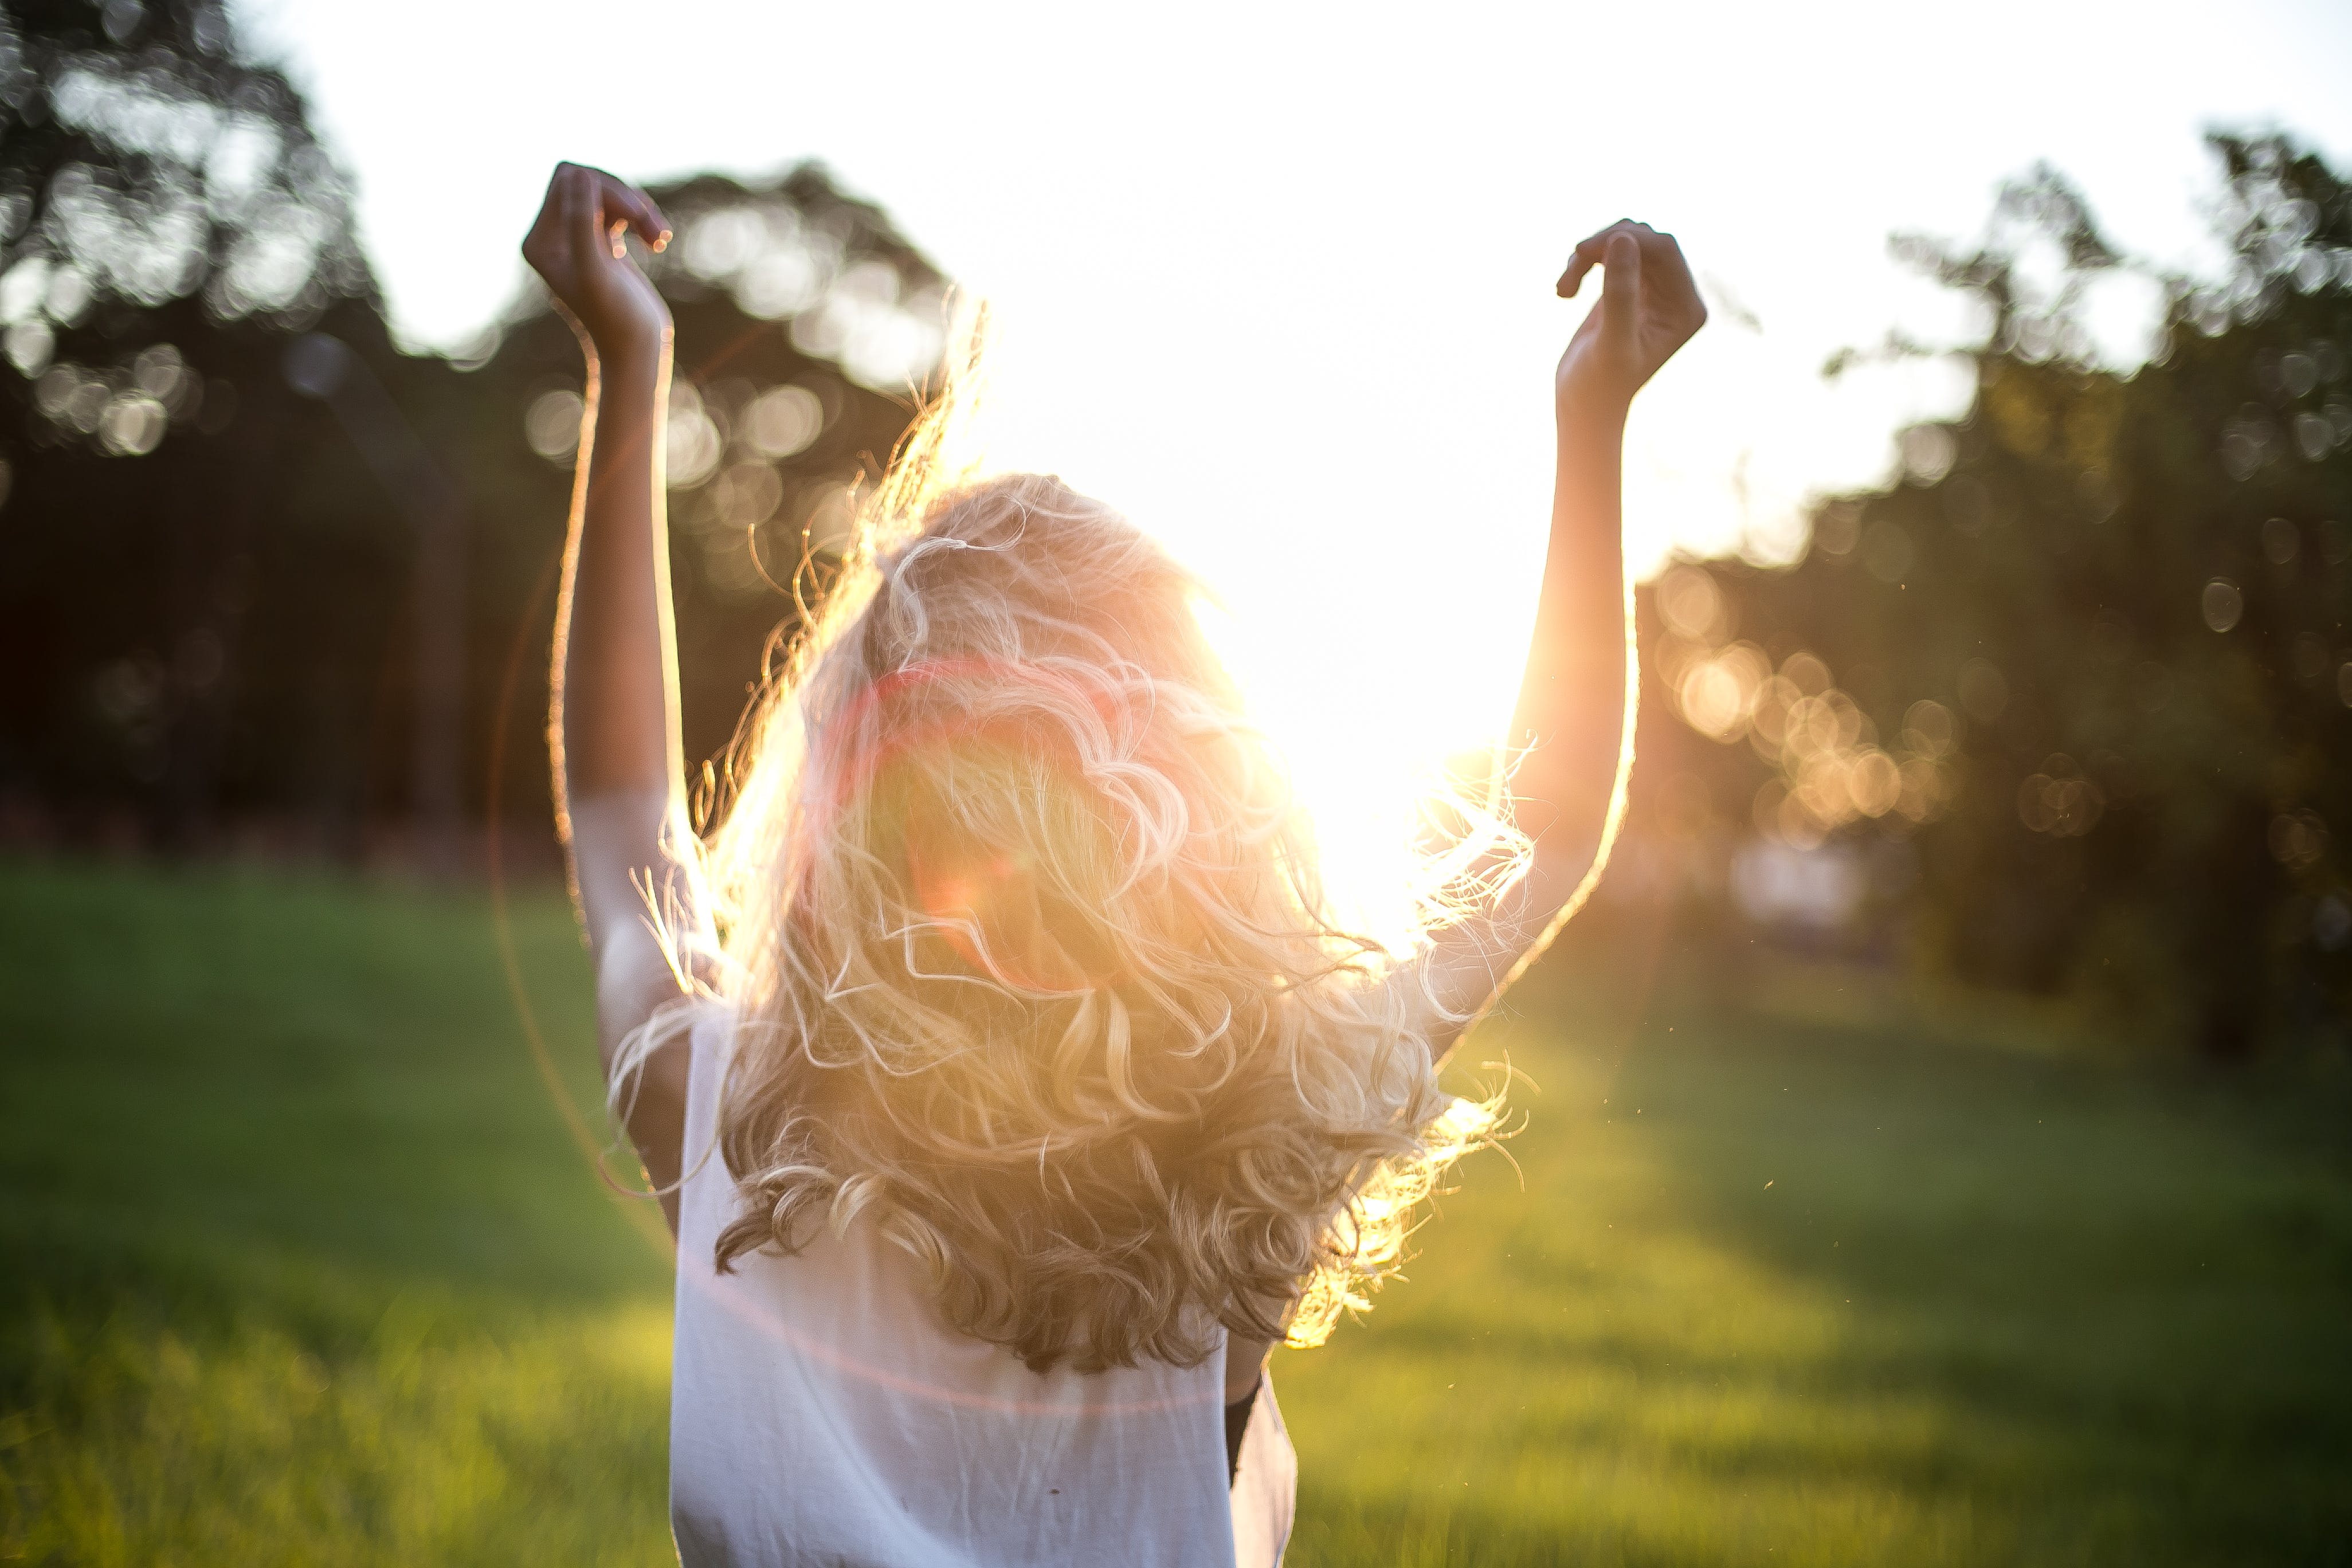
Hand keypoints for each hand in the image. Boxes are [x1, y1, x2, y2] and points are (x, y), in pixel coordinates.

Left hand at [522, 162, 673, 361]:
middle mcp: (552, 237)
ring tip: (660, 238)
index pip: (567, 181)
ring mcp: (576, 239)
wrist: (637, 351)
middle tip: (651, 226)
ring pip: (606, 193)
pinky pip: (618, 208)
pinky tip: (657, 241)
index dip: (605, 188)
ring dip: (638, 209)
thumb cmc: (616, 319)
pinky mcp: (601, 242)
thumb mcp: (597, 271)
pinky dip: (641, 219)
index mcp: (540, 242)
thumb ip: (581, 222)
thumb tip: (579, 173)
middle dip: (623, 197)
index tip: (636, 214)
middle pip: (586, 181)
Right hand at [1553, 220, 1704, 415]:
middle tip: (1571, 264)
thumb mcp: (1610, 341)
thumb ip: (1620, 292)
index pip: (1664, 250)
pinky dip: (1584, 263)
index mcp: (1686, 308)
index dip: (1626, 239)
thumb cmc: (1599, 385)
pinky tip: (1564, 291)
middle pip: (1646, 240)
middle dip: (1605, 245)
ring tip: (1563, 288)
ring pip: (1626, 241)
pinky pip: (1611, 253)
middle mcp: (1677, 296)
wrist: (1583, 406)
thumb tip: (1622, 238)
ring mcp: (1655, 290)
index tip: (1582, 251)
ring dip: (1590, 255)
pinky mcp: (1631, 288)